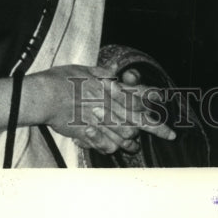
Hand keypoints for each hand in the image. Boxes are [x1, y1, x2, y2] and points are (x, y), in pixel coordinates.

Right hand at [37, 63, 175, 155]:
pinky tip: (117, 148)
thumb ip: (105, 74)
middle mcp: (111, 107)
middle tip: (169, 134)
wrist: (48, 96)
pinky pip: (108, 145)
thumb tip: (117, 71)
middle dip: (157, 128)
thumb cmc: (66, 79)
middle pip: (139, 121)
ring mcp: (101, 122)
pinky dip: (114, 147)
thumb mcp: (88, 70)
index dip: (154, 98)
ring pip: (126, 136)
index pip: (140, 94)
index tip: (166, 104)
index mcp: (112, 89)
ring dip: (135, 141)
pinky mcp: (90, 134)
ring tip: (139, 145)